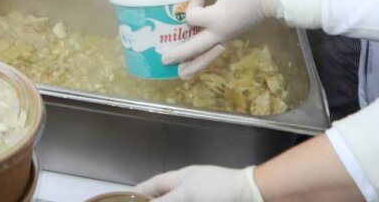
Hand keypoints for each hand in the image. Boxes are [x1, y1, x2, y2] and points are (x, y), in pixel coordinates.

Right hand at [136, 165, 260, 201]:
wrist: (255, 198)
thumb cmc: (220, 190)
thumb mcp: (188, 194)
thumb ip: (165, 201)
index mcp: (182, 179)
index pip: (154, 184)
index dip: (139, 191)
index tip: (124, 199)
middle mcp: (190, 191)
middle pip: (165, 198)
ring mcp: (200, 200)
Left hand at [161, 0, 278, 77]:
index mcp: (217, 19)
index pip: (192, 17)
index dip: (192, 5)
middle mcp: (220, 33)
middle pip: (196, 47)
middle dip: (180, 54)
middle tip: (164, 60)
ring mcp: (227, 38)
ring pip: (208, 56)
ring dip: (194, 65)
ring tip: (181, 74)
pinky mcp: (233, 38)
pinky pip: (216, 52)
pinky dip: (206, 59)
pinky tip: (200, 63)